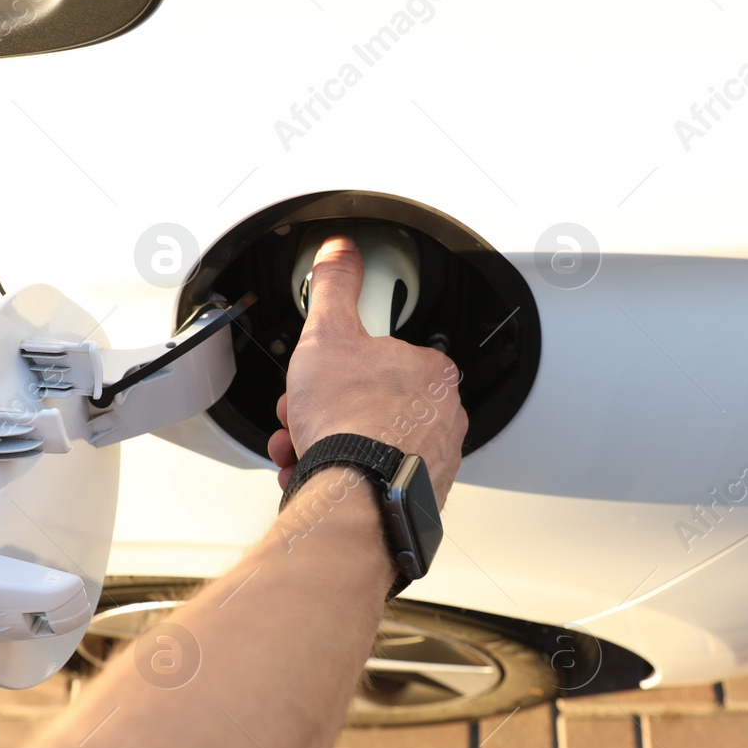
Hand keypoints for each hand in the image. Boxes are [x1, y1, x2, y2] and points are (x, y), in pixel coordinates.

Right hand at [267, 235, 466, 504]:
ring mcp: (434, 460)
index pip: (379, 357)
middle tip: (305, 416)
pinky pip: (372, 479)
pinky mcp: (417, 497)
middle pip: (370, 402)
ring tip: (304, 450)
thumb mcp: (329, 333)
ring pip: (368, 443)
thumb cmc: (350, 421)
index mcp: (432, 372)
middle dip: (324, 410)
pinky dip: (341, 477)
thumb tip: (339, 251)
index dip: (335, 367)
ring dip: (325, 444)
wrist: (355, 496)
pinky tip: (316, 475)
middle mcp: (444, 417)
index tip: (317, 378)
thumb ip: (335, 286)